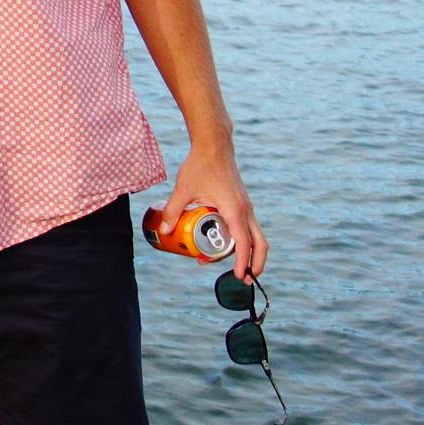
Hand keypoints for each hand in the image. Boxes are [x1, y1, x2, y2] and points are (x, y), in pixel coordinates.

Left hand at [158, 143, 267, 281]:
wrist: (214, 146)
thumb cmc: (200, 166)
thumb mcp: (183, 189)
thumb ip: (173, 210)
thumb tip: (164, 231)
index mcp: (235, 210)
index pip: (244, 243)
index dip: (242, 262)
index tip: (237, 276)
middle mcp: (246, 210)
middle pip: (260, 244)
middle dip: (255, 264)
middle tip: (243, 278)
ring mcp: (246, 206)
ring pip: (256, 236)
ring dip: (249, 252)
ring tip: (233, 265)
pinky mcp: (242, 203)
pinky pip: (248, 226)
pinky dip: (243, 239)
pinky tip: (227, 243)